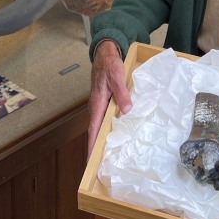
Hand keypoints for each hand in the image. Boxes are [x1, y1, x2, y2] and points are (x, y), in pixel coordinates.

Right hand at [87, 39, 132, 156]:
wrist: (105, 53)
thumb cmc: (109, 64)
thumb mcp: (117, 77)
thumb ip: (122, 94)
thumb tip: (127, 110)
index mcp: (97, 103)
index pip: (93, 129)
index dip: (92, 146)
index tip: (91, 161)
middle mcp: (96, 107)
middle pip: (95, 131)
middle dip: (96, 148)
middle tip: (100, 166)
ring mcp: (99, 105)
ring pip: (99, 126)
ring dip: (101, 139)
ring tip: (107, 156)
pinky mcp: (103, 102)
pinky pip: (104, 119)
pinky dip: (107, 129)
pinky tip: (114, 135)